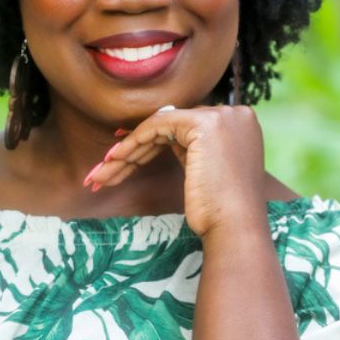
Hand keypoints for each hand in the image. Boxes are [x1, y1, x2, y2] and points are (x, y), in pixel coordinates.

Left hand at [83, 103, 267, 244]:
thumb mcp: (205, 167)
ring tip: (100, 174)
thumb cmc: (219, 207)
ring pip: (159, 127)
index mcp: (238, 123)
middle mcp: (234, 114)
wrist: (234, 225)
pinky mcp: (205, 123)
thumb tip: (157, 137)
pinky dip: (133, 143)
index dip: (150, 143)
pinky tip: (114, 159)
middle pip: (170, 127)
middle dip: (135, 150)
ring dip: (127, 152)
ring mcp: (221, 116)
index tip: (124, 159)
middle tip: (105, 171)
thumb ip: (190, 147)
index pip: (183, 128)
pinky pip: (156, 126)